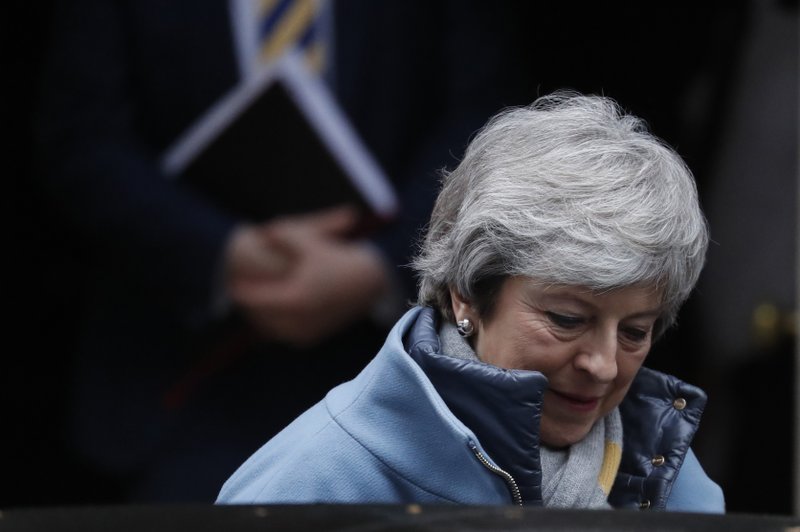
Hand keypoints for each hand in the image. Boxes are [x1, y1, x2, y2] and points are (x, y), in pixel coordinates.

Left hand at [229, 206, 390, 347]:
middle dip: (250, 307)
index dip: (244, 292)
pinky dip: (276, 325)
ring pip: (272, 329)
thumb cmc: (337, 258)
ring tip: (252, 305)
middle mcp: (299, 320)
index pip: (257, 300)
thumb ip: (283, 234)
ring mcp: (306, 333)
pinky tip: (270, 314)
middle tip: (239, 294)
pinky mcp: (312, 338)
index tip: (233, 285)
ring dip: (261, 318)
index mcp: (295, 298)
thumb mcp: (309, 241)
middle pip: (261, 317)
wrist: (369, 283)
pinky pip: (284, 334)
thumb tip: (263, 232)